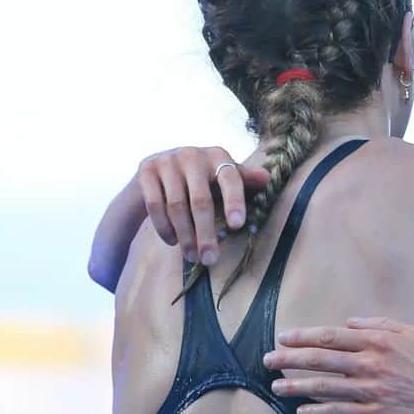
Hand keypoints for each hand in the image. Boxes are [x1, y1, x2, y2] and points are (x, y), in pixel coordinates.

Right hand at [137, 147, 268, 263]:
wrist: (162, 169)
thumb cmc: (205, 178)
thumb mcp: (226, 179)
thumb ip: (245, 181)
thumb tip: (266, 178)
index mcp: (218, 156)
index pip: (230, 179)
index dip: (234, 202)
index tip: (237, 225)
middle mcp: (192, 154)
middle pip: (200, 200)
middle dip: (206, 233)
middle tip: (210, 259)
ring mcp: (167, 161)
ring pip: (176, 205)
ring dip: (185, 235)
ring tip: (192, 257)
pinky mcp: (146, 170)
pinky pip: (154, 204)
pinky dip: (164, 227)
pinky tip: (172, 242)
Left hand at [265, 319, 413, 413]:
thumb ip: (382, 325)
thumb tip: (351, 323)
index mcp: (380, 341)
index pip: (332, 336)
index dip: (304, 337)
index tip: (284, 337)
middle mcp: (372, 364)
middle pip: (321, 359)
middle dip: (289, 359)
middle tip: (268, 359)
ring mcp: (373, 391)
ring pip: (325, 387)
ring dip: (296, 387)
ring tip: (276, 388)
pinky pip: (340, 413)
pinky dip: (318, 412)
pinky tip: (303, 412)